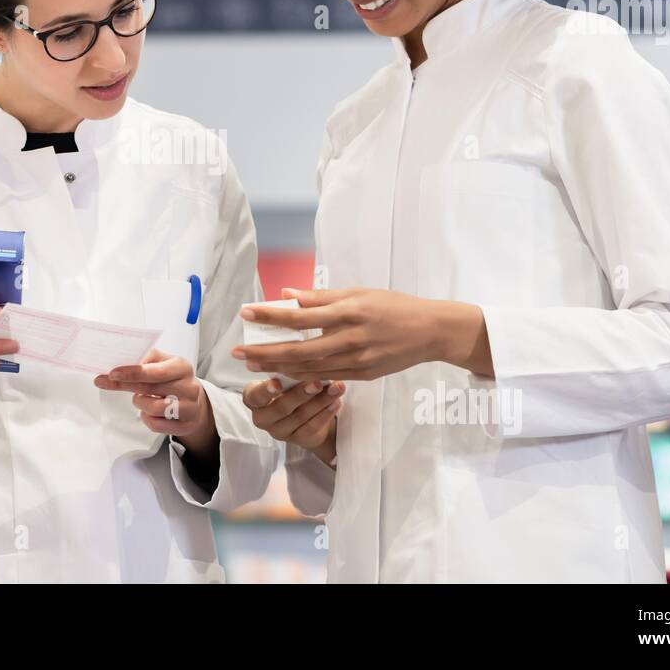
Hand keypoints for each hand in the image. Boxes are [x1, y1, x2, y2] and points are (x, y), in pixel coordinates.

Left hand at [93, 350, 216, 455]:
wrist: (196, 403)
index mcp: (182, 367)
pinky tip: (149, 412)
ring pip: (152, 408)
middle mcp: (189, 387)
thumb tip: (123, 364)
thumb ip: (146, 360)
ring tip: (141, 398)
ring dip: (140, 403)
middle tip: (106, 381)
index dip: (133, 373)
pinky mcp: (185, 425)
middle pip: (150, 388)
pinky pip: (156, 424)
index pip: (156, 371)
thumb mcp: (165, 363)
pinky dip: (146, 418)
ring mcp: (189, 408)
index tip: (113, 373)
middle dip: (126, 385)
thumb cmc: (173, 380)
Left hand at [232, 287, 491, 382]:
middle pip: (298, 349)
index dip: (270, 315)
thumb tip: (286, 295)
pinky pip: (326, 377)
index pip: (300, 315)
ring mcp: (357, 360)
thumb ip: (321, 297)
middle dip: (265, 352)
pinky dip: (302, 376)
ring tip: (253, 365)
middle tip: (238, 353)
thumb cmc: (392, 305)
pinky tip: (284, 373)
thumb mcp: (358, 292)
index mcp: (348, 311)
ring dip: (278, 367)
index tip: (246, 313)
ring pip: (309, 368)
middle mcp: (350, 338)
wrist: (431, 331)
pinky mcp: (363, 374)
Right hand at [243, 378, 342, 463]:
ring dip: (320, 401)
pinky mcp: (297, 440)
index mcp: (253, 398)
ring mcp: (279, 432)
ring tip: (336, 387)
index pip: (254, 396)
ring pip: (299, 417)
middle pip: (280, 408)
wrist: (305, 412)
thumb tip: (303, 357)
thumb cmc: (290, 387)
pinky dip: (326, 413)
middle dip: (300, 394)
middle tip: (317, 383)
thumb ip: (286, 371)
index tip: (277, 383)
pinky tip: (336, 402)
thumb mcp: (284, 377)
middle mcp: (262, 417)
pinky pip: (312, 427)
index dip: (265, 391)